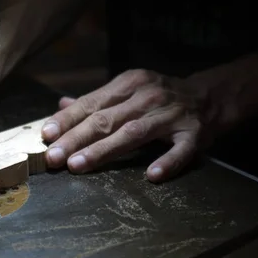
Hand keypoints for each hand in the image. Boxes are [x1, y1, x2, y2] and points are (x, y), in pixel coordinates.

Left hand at [40, 69, 214, 181]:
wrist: (211, 95)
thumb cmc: (161, 96)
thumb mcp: (129, 89)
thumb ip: (97, 100)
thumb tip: (61, 105)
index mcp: (129, 83)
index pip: (91, 103)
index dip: (68, 121)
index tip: (47, 136)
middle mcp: (148, 96)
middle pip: (106, 119)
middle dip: (76, 139)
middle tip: (53, 157)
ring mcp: (171, 114)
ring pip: (133, 133)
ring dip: (104, 150)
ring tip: (78, 165)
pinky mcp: (194, 133)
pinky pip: (180, 149)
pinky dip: (168, 161)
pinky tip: (152, 174)